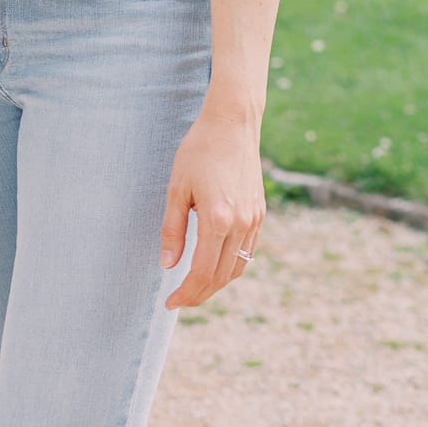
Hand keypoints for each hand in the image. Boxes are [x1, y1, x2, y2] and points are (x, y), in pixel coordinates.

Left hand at [160, 107, 264, 309]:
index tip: (169, 302)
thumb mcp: (177, 187)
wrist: (232, 123)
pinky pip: (246, 252)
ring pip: (236, 268)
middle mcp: (240, 224)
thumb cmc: (199, 150)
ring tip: (194, 287)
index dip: (185, 293)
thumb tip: (168, 266)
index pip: (201, 273)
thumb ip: (172, 229)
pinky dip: (230, 266)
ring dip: (215, 284)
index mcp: (217, 219)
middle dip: (199, 295)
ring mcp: (253, 220)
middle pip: (221, 277)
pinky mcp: (259, 214)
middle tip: (179, 300)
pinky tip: (213, 264)